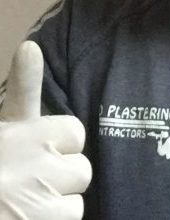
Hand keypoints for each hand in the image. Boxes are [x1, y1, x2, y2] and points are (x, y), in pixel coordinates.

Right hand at [0, 41, 91, 218]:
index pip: (76, 133)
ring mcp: (41, 197)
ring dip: (57, 206)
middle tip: (29, 184)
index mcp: (24, 133)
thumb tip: (30, 46)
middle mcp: (37, 162)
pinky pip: (72, 219)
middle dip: (61, 178)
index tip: (36, 154)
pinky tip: (28, 219)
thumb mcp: (5, 123)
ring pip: (77, 199)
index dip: (60, 147)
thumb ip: (24, 87)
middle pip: (82, 168)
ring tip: (26, 205)